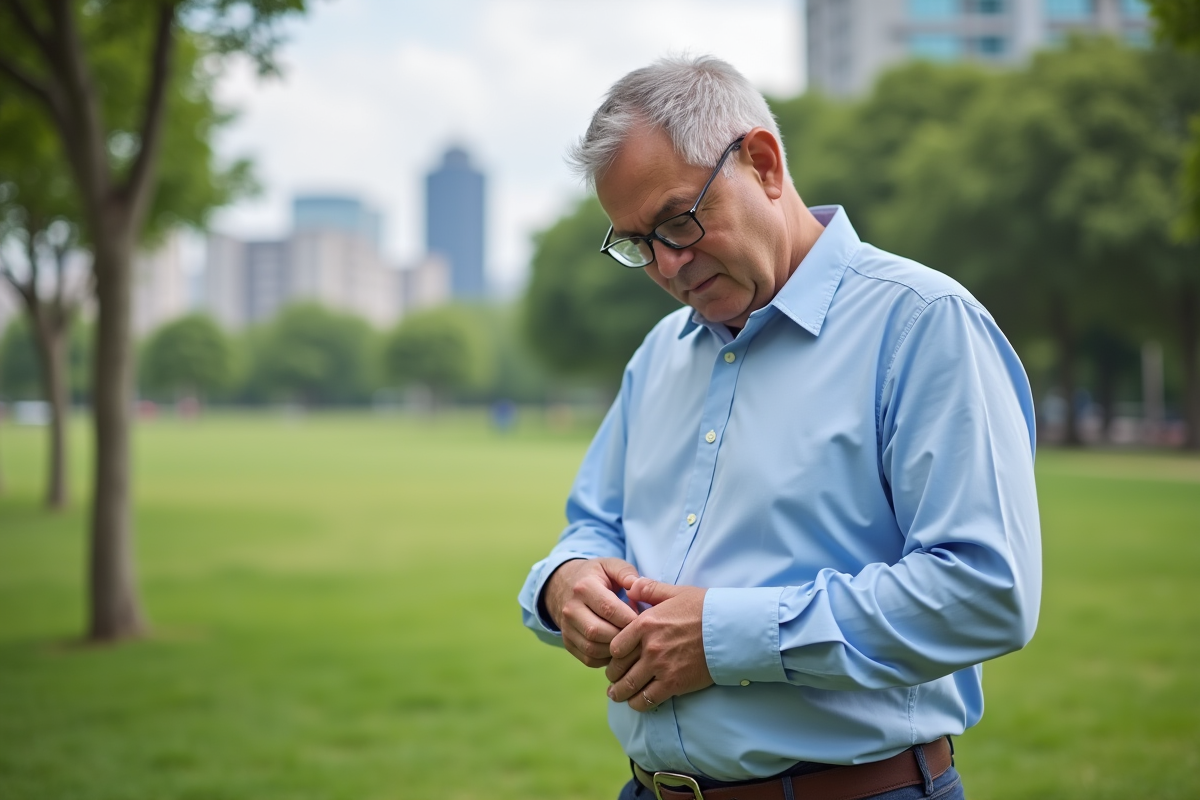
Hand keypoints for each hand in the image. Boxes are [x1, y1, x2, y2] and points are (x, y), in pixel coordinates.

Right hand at [542, 558, 639, 667]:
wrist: (564, 586)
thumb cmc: (595, 576)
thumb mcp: (610, 565)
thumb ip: (626, 572)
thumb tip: (639, 587)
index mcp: (583, 587)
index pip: (608, 609)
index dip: (630, 618)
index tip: (646, 620)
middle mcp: (571, 609)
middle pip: (598, 632)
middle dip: (622, 636)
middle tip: (640, 635)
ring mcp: (567, 628)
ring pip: (593, 648)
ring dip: (616, 650)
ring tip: (633, 643)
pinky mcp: (568, 643)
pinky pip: (589, 659)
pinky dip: (607, 659)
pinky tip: (620, 650)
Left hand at [605, 577, 713, 711]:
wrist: (731, 629)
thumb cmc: (705, 608)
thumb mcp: (676, 592)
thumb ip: (650, 589)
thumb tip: (631, 586)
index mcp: (646, 624)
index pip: (615, 646)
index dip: (612, 655)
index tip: (615, 658)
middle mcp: (649, 647)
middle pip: (619, 668)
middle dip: (614, 676)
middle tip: (614, 680)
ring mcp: (661, 667)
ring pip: (629, 687)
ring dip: (620, 693)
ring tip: (617, 695)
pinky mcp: (674, 684)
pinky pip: (647, 699)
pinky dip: (638, 703)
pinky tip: (636, 703)